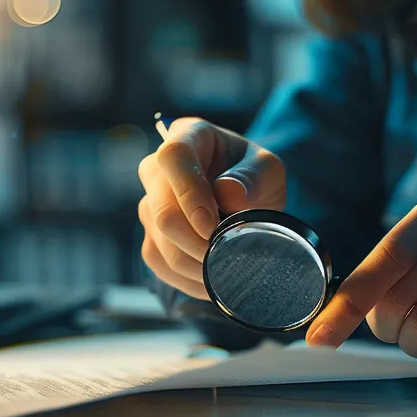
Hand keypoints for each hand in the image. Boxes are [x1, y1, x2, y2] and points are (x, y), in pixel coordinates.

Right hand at [137, 117, 286, 299]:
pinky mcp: (150, 235)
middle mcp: (158, 169)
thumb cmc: (254, 178)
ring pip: (160, 242)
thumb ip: (254, 177)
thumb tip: (227, 193)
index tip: (211, 226)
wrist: (246, 200)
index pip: (174, 158)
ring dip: (195, 265)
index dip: (189, 193)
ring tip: (227, 272)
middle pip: (161, 210)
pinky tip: (212, 279)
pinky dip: (187, 278)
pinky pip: (159, 262)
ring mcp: (149, 203)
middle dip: (196, 242)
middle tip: (227, 257)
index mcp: (187, 137)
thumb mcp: (268, 170)